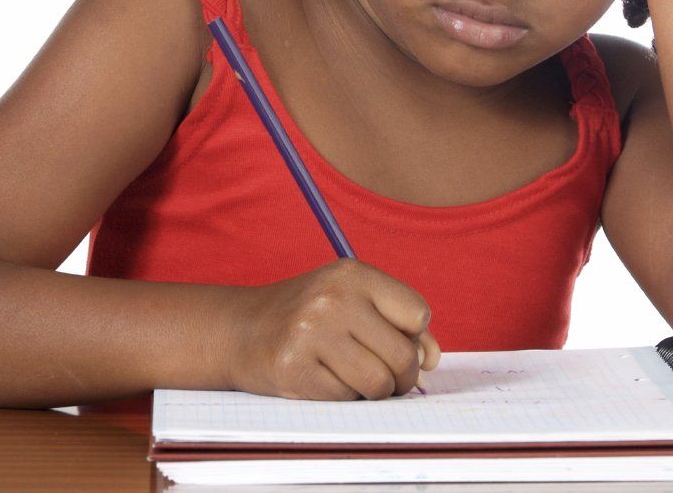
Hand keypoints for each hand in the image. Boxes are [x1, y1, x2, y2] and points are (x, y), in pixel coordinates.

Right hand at [223, 258, 441, 400]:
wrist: (240, 329)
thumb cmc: (308, 316)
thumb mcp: (352, 300)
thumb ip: (399, 323)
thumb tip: (432, 359)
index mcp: (353, 274)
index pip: (417, 314)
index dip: (414, 337)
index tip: (396, 343)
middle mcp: (333, 298)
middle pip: (403, 355)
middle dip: (403, 377)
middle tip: (388, 379)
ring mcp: (312, 333)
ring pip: (378, 384)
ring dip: (374, 392)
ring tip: (355, 379)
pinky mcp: (294, 368)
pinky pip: (345, 399)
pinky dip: (342, 398)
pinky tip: (324, 380)